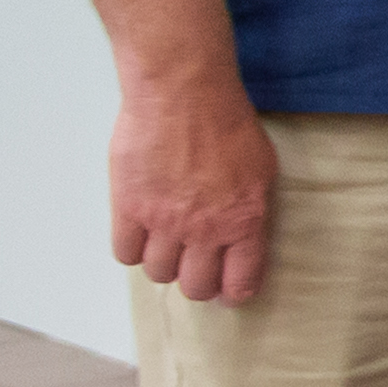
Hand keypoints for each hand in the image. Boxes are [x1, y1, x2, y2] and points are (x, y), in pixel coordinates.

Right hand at [109, 71, 278, 303]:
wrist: (183, 94)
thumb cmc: (228, 123)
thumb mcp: (262, 169)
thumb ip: (252, 210)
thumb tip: (244, 238)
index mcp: (245, 222)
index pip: (240, 283)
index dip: (232, 293)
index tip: (227, 292)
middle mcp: (205, 230)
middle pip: (195, 287)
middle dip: (197, 282)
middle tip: (194, 267)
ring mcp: (164, 222)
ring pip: (158, 274)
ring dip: (163, 264)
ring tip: (166, 244)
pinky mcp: (129, 207)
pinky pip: (125, 253)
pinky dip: (132, 249)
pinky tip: (139, 233)